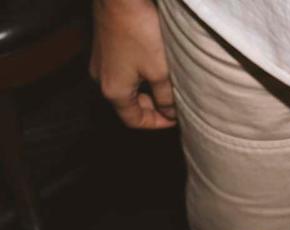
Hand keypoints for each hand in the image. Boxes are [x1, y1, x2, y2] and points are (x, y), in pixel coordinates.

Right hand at [90, 0, 175, 128]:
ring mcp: (100, 62)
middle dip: (153, 107)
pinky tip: (155, 66)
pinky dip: (140, 75)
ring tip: (168, 85)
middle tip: (175, 103)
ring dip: (148, 91)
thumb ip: (167, 98)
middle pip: (129, 105)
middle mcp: (101, 79)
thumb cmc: (140, 33)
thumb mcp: (161, 72)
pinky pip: (123, 70)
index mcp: (114, 91)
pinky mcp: (104, 47)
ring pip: (127, 87)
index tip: (176, 119)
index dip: (157, 123)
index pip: (134, 120)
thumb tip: (171, 113)